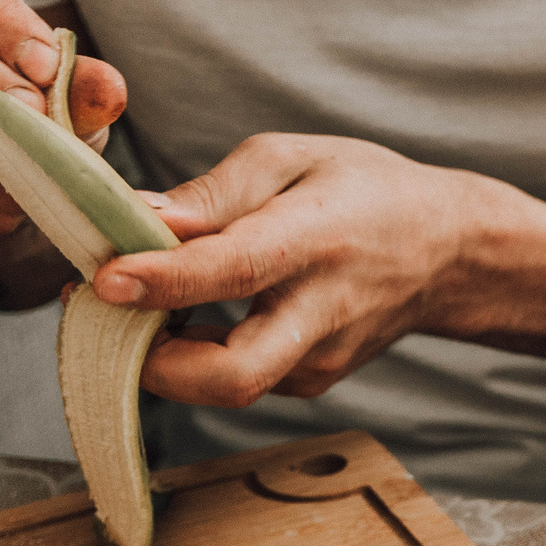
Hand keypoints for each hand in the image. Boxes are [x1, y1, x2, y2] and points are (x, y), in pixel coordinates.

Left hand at [93, 135, 537, 405]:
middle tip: (99, 318)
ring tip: (125, 308)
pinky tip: (173, 318)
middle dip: (157, 364)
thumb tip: (138, 218)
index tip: (105, 279)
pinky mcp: (311, 381)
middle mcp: (321, 312)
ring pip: (230, 387)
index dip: (166, 281)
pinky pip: (236, 380)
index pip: (236, 269)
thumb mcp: (292, 158)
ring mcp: (319, 358)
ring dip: (162, 358)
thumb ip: (214, 193)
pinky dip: (190, 358)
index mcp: (316, 239)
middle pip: (236, 374)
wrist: (447, 254)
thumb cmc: (365, 192)